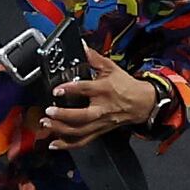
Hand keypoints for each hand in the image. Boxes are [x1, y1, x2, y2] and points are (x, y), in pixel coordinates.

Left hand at [37, 58, 158, 147]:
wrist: (143, 103)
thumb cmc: (126, 86)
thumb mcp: (111, 68)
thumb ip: (94, 58)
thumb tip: (81, 45)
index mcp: (104, 90)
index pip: (86, 90)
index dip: (70, 89)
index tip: (57, 90)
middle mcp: (102, 108)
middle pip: (83, 116)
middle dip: (64, 115)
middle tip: (49, 111)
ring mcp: (101, 122)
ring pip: (81, 131)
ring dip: (62, 130)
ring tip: (46, 125)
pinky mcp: (100, 131)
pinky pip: (83, 141)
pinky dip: (68, 144)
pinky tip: (55, 144)